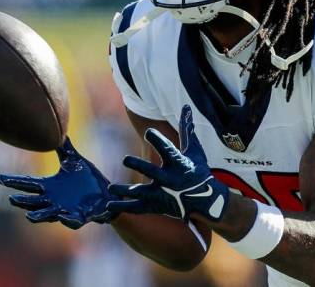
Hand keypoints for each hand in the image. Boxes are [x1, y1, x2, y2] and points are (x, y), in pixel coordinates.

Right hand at [0, 137, 116, 228]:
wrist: (107, 194)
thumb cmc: (88, 180)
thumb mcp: (75, 161)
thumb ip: (65, 148)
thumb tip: (56, 129)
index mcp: (50, 187)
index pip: (29, 184)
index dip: (15, 182)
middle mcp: (54, 200)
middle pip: (34, 201)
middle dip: (23, 202)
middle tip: (12, 198)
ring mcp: (66, 210)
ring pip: (49, 215)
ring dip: (39, 216)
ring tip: (29, 217)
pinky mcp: (80, 217)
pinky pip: (73, 221)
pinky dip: (68, 220)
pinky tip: (63, 217)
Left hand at [107, 105, 228, 221]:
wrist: (206, 200)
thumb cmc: (198, 171)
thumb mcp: (195, 150)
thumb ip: (186, 130)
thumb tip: (185, 107)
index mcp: (178, 163)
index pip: (167, 149)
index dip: (157, 140)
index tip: (148, 132)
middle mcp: (169, 179)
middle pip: (151, 171)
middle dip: (139, 165)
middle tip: (125, 159)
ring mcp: (162, 194)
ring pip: (141, 192)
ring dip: (125, 190)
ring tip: (110, 187)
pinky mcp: (157, 205)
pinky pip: (138, 207)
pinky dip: (123, 206)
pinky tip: (108, 205)